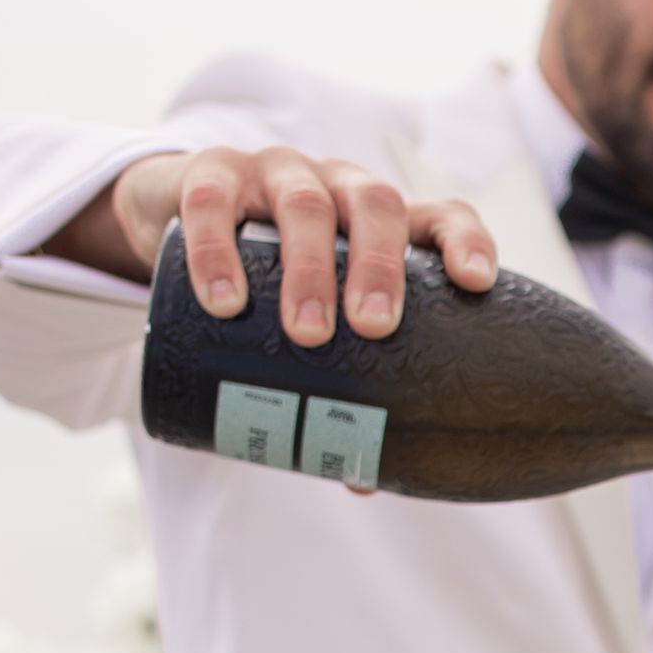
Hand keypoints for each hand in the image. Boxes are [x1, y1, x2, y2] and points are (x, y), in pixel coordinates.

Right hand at [107, 148, 496, 347]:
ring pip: (304, 203)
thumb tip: (362, 478)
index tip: (476, 283)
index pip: (440, 215)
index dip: (465, 242)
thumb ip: (336, 381)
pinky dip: (218, 251)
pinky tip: (224, 301)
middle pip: (375, 204)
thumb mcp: (311, 315)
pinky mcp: (208, 174)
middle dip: (380, 266)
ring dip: (309, 268)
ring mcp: (275, 173)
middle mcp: (337, 185)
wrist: (177, 215)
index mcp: (379, 220)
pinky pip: (213, 205)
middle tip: (374, 328)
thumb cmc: (270, 277)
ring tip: (307, 333)